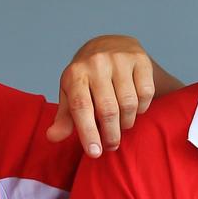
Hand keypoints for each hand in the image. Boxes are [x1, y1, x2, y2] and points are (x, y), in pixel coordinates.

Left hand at [46, 35, 158, 157]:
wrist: (110, 45)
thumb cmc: (87, 78)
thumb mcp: (71, 94)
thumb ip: (64, 118)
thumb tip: (52, 137)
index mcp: (75, 73)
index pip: (81, 106)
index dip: (88, 132)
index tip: (94, 153)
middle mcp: (97, 63)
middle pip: (107, 109)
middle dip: (111, 134)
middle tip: (110, 146)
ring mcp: (120, 59)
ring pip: (129, 104)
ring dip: (126, 122)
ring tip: (121, 125)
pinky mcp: (140, 60)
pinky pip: (145, 94)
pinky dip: (141, 108)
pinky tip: (133, 108)